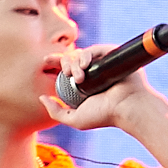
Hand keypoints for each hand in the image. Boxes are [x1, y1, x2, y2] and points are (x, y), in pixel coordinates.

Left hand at [38, 42, 152, 130]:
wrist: (126, 107)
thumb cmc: (104, 115)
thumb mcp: (74, 119)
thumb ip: (55, 112)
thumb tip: (41, 98)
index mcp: (83, 85)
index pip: (66, 68)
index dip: (55, 62)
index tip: (46, 61)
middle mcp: (92, 72)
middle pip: (70, 59)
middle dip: (65, 65)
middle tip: (69, 76)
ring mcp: (101, 63)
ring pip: (80, 54)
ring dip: (75, 63)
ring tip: (80, 77)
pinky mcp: (111, 55)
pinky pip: (93, 49)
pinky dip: (86, 54)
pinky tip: (85, 65)